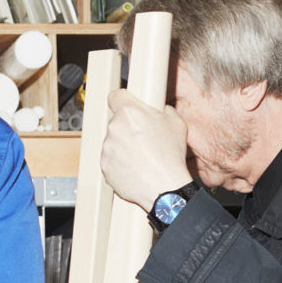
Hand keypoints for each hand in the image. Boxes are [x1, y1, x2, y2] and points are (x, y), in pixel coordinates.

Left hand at [100, 88, 193, 210]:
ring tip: (142, 156)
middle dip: (128, 127)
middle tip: (144, 138)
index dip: (122, 100)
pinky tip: (135, 166)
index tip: (125, 104)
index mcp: (130, 112)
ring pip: (113, 141)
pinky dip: (119, 162)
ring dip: (123, 145)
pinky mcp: (104, 165)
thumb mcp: (177, 123)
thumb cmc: (170, 156)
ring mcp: (106, 148)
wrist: (164, 186)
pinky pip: (110, 159)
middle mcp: (114, 128)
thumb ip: (164, 111)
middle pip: (116, 121)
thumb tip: (161, 110)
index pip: (115, 95)